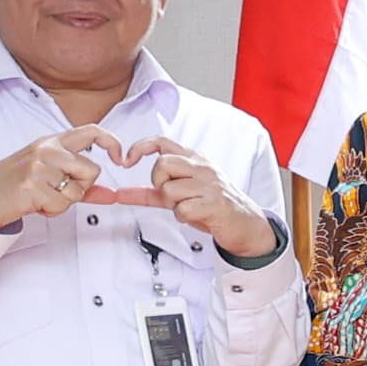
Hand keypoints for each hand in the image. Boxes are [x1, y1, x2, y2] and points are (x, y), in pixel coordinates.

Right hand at [0, 125, 139, 230]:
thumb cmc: (12, 185)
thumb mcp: (47, 177)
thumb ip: (81, 184)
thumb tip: (112, 195)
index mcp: (51, 142)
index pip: (92, 131)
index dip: (112, 142)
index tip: (120, 157)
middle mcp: (47, 149)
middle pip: (92, 170)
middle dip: (80, 187)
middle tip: (56, 191)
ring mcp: (38, 166)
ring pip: (78, 190)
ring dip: (63, 202)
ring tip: (40, 196)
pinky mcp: (31, 184)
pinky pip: (61, 205)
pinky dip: (50, 210)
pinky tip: (32, 203)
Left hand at [133, 138, 275, 258]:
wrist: (245, 223)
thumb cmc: (213, 206)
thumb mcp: (182, 193)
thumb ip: (151, 192)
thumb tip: (121, 193)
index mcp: (195, 159)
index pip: (161, 142)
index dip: (139, 148)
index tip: (127, 160)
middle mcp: (202, 167)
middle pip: (162, 164)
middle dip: (158, 183)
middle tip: (169, 194)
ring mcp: (209, 184)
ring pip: (169, 189)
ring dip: (173, 204)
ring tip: (187, 207)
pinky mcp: (214, 203)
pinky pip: (182, 209)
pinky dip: (184, 217)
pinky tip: (196, 215)